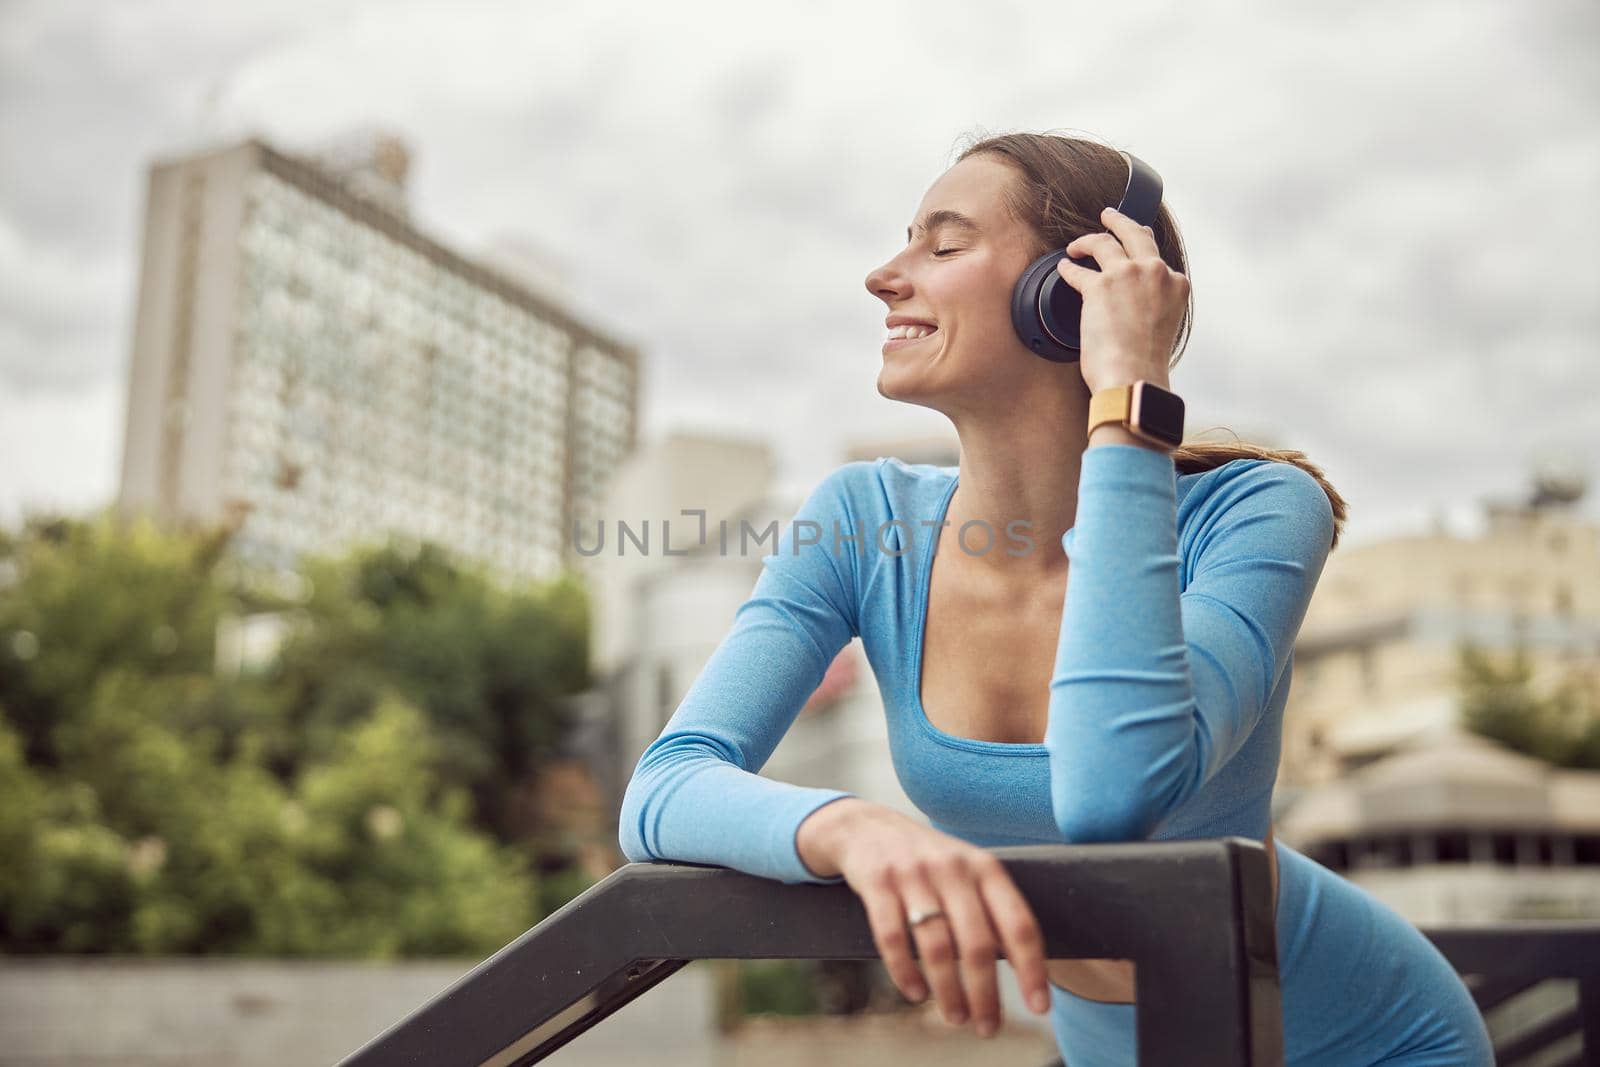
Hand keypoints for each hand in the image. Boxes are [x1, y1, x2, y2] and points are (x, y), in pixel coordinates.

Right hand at [797, 799, 1053, 1035]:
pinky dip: (905, 972)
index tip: (1040, 1007)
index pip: (1018, 923)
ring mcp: (913, 874)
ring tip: (956, 1017)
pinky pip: (892, 937)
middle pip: (977, 943)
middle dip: (986, 994)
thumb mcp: (966, 872)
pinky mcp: (877, 882)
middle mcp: (952, 868)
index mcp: (984, 867)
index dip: (1032, 968)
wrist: (866, 827)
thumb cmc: (928, 862)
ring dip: (948, 990)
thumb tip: (1023, 969)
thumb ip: (991, 909)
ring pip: (937, 946)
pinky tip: (916, 993)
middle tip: (988, 1028)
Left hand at [1055, 206, 1187, 394]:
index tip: (1131, 255)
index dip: (1141, 256)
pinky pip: (1078, 270)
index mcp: (1177, 285)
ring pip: (1105, 242)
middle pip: (1136, 234)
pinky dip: (1068, 268)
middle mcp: (1156, 272)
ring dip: (1087, 240)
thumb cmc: (1146, 363)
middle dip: (1120, 222)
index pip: (1158, 260)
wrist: (1134, 376)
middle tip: (1108, 217)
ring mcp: (1128, 275)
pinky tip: (1063, 267)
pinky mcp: (1099, 286)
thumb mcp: (1166, 326)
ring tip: (1077, 244)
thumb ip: (1156, 305)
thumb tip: (1138, 304)